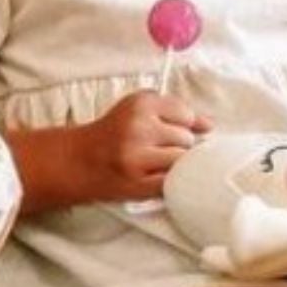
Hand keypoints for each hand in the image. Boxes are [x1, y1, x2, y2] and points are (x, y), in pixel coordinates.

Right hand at [88, 90, 212, 200]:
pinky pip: (172, 180)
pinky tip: (150, 174)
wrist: (77, 160)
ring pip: (181, 160)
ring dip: (171, 163)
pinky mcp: (138, 182)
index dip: (179, 124)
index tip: (161, 130)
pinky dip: (166, 179)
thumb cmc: (113, 133)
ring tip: (150, 161)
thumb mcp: (137, 109)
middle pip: (186, 138)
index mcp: (140, 104)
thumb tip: (209, 126)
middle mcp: (138, 127)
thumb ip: (173, 110)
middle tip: (151, 148)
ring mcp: (137, 156)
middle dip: (175, 145)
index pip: (185, 114)